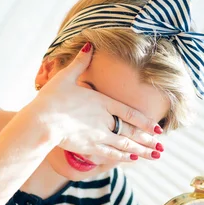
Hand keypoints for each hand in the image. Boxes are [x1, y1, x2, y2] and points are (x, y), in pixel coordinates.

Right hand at [28, 42, 163, 162]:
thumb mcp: (66, 77)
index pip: (129, 113)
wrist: (42, 121)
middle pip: (131, 131)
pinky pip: (110, 153)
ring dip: (141, 150)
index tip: (157, 128)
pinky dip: (123, 156)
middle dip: (148, 139)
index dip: (145, 121)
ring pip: (124, 145)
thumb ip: (80, 63)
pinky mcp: (88, 147)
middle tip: (161, 146)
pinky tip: (132, 159)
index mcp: (101, 102)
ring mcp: (97, 135)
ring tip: (155, 155)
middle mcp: (104, 120)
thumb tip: (89, 45)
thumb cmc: (51, 99)